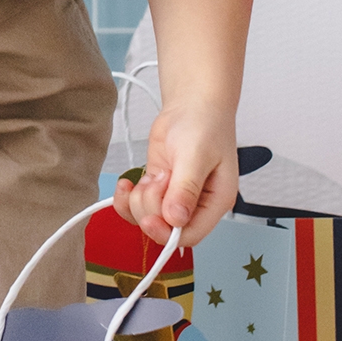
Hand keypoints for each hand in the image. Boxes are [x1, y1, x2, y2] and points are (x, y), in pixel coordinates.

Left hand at [117, 100, 237, 247]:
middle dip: (152, 207)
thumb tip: (176, 219)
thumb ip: (186, 189)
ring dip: (140, 199)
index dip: (167, 233)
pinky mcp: (157, 189)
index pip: (191, 235)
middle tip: (160, 178)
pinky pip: (136, 207)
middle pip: (165, 228)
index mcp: (215, 202)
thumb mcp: (196, 155)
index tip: (149, 218)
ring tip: (155, 174)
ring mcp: (174, 198)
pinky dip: (126, 198)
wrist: (191, 105)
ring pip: (147, 218)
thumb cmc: (204, 125)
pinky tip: (126, 184)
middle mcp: (196, 205)